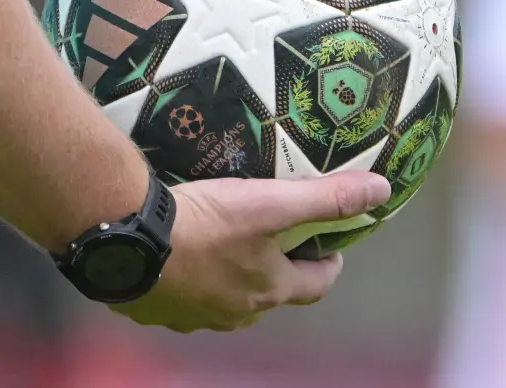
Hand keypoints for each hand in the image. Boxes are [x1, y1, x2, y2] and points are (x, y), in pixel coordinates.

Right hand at [115, 171, 390, 332]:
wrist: (125, 239)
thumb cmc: (204, 224)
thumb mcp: (269, 204)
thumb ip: (325, 198)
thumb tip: (381, 190)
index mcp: (268, 290)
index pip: (315, 285)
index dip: (326, 263)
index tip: (326, 245)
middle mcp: (233, 313)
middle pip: (267, 293)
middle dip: (273, 267)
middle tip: (267, 233)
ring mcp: (190, 316)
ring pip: (221, 298)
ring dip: (226, 276)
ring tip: (216, 240)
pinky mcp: (152, 308)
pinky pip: (177, 296)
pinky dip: (182, 278)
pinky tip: (171, 253)